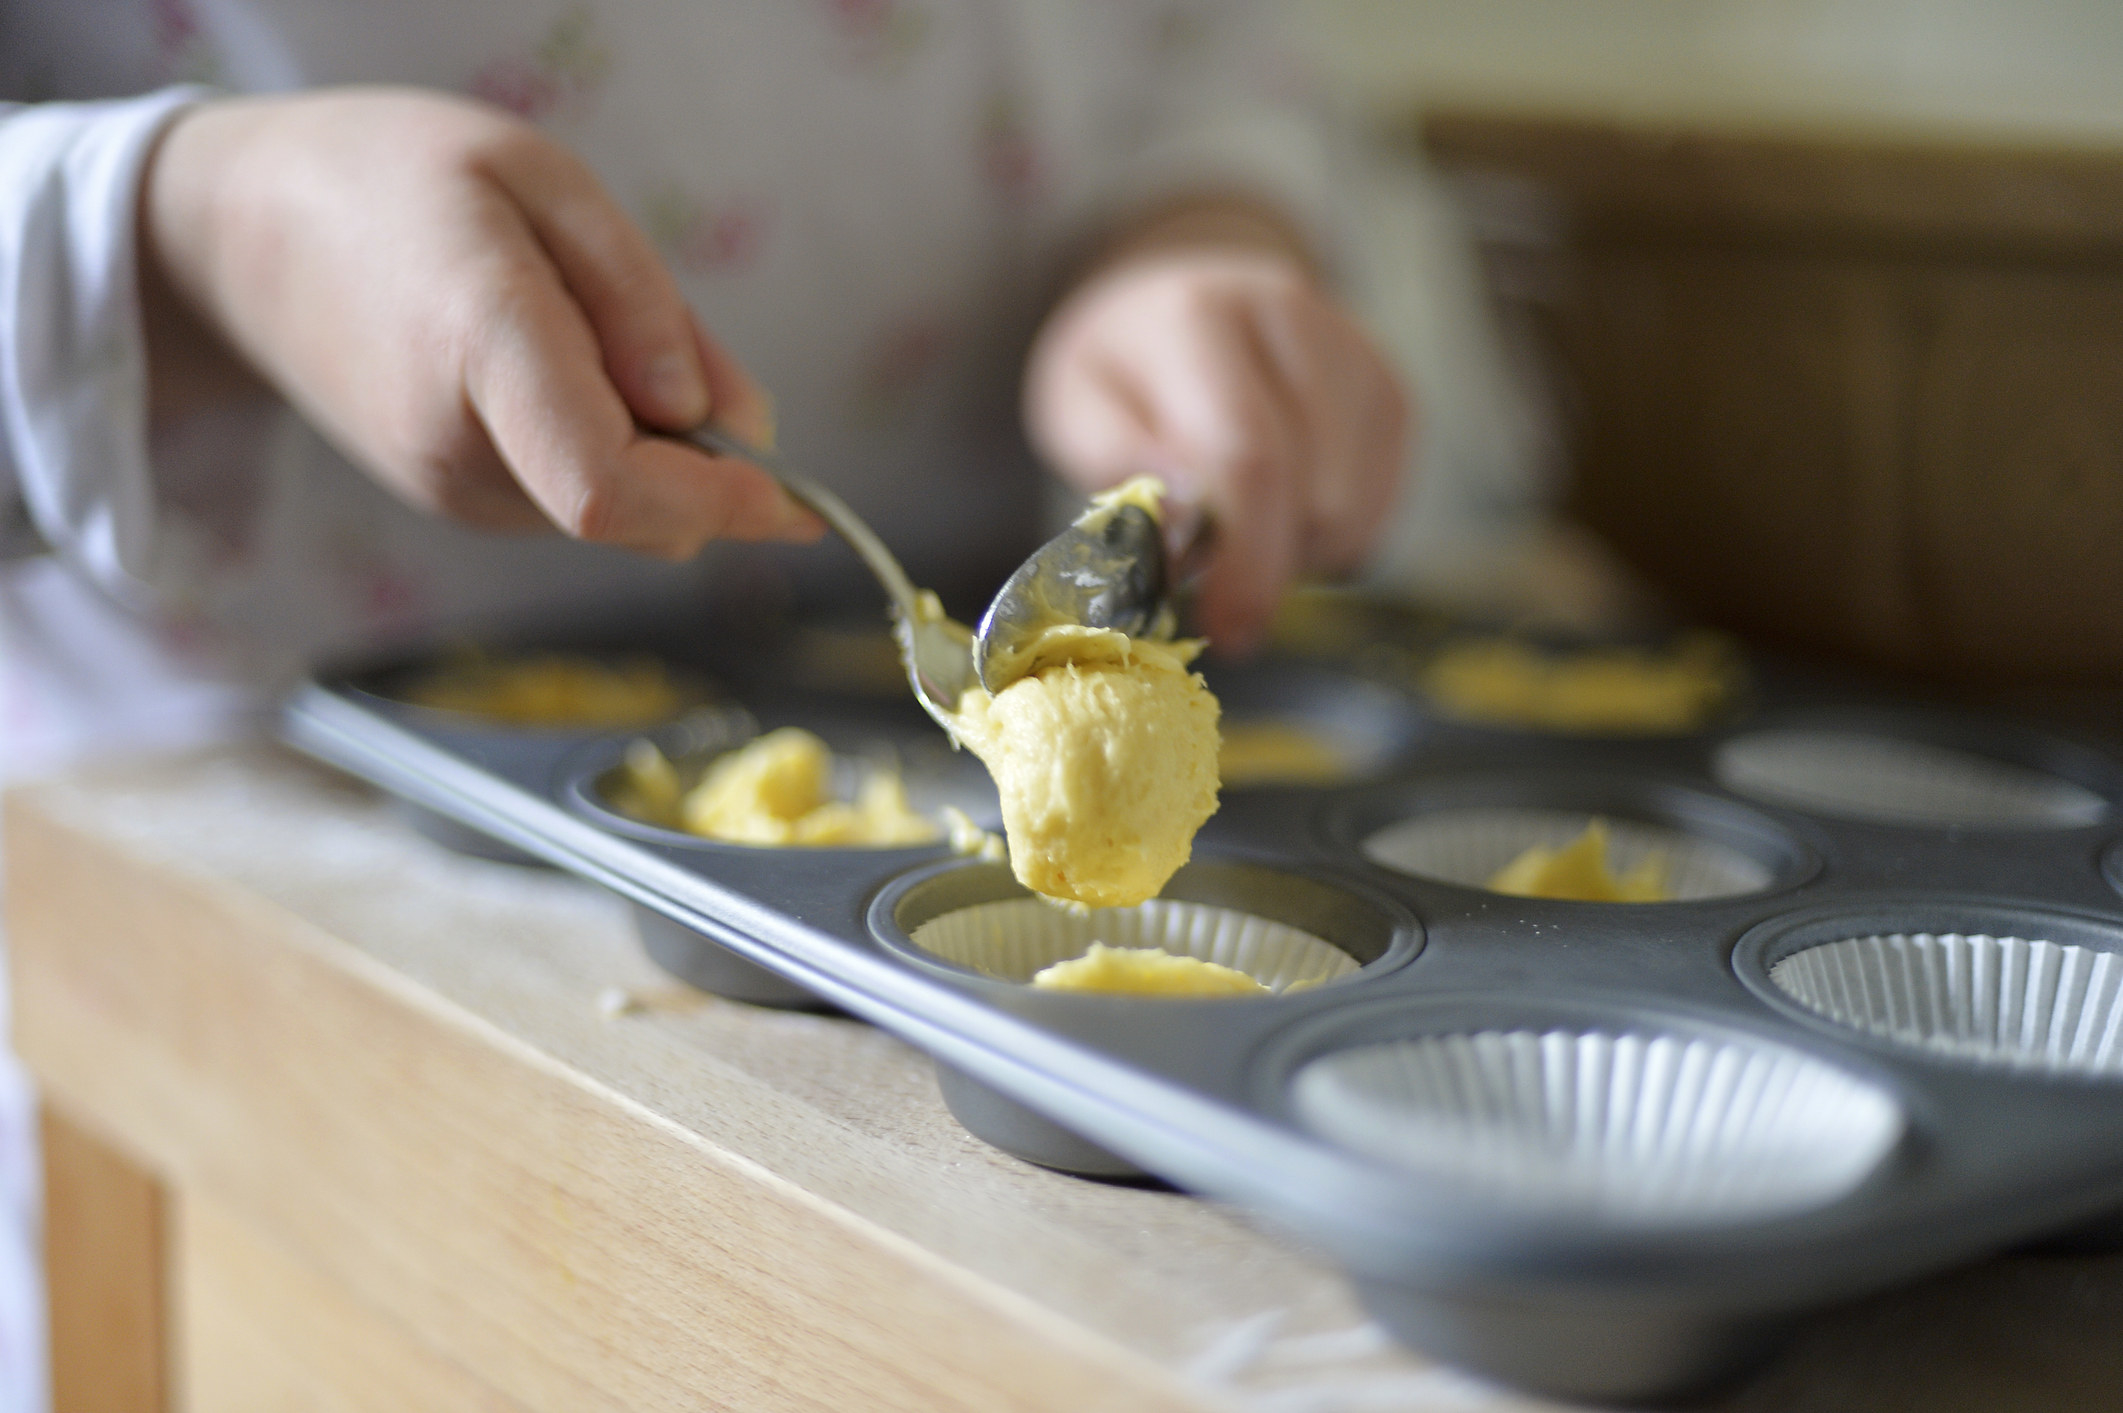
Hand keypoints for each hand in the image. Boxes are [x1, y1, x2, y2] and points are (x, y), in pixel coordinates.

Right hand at [140, 88, 817, 557]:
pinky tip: (550, 363)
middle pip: (637, 508)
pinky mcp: (452, 501)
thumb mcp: (544, 182)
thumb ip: (648, 306)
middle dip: (702, 459)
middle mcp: (460, 448)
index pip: (612, 487)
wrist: (238, 236)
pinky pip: (577, 497)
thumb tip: (736, 429)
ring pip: (617, 510)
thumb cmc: (397, 180)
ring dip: (651, 446)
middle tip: (660, 337)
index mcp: (482, 347)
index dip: (722, 507)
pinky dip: (609, 448)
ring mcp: (449, 490)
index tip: (796, 500)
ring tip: (572, 326)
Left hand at [1024, 247, 1408, 651]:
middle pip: (1313, 487)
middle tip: (1227, 606)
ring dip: (1300, 549)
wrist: (1178, 300)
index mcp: (1198, 318)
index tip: (1226, 627)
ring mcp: (1353, 351)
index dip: (1244, 558)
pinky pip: (1381, 502)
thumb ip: (1119, 462)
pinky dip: (1335, 535)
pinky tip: (1284, 514)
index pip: (1248, 454)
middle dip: (1270, 567)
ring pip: (1353, 503)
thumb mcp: (1079, 409)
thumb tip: (1179, 523)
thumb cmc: (1123, 372)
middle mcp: (1290, 317)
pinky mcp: (1389, 387)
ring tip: (1243, 531)